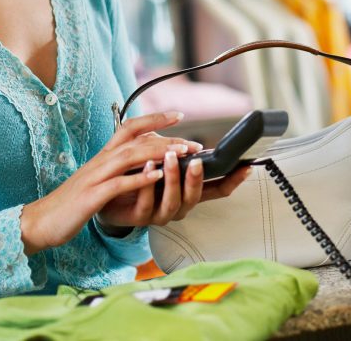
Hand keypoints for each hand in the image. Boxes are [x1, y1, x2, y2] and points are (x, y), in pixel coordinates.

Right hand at [19, 111, 205, 254]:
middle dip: (167, 139)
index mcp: (103, 157)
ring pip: (129, 157)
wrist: (40, 221)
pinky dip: (138, 178)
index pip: (129, 128)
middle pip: (136, 140)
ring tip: (182, 153)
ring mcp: (95, 178)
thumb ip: (118, 169)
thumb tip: (143, 162)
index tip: (179, 115)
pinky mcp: (91, 197)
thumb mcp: (97, 180)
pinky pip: (117, 184)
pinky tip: (156, 176)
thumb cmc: (73, 203)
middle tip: (193, 143)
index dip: (154, 119)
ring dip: (158, 152)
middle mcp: (100, 162)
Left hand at [96, 154, 251, 232]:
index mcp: (187, 190)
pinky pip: (146, 203)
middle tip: (196, 159)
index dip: (233, 180)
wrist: (103, 194)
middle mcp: (178, 205)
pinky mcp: (138, 218)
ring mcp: (159, 213)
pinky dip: (149, 185)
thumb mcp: (156, 155)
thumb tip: (184, 133)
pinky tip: (148, 167)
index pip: (217, 189)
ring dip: (173, 178)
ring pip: (173, 202)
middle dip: (197, 177)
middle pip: (196, 197)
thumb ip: (171, 148)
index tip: (246, 166)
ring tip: (169, 157)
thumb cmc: (134, 173)